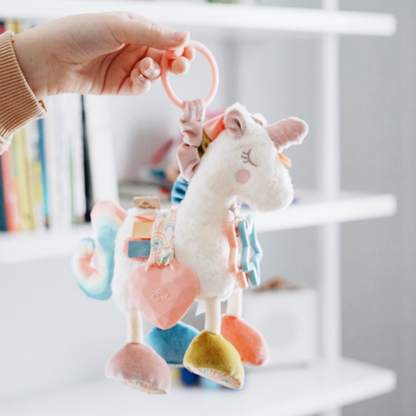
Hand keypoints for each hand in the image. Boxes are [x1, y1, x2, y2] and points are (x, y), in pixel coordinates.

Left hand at [12, 12, 194, 99]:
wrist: (50, 60)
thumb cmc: (79, 33)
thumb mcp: (119, 26)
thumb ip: (153, 33)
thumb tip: (185, 36)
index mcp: (134, 27)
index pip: (165, 37)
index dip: (179, 45)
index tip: (188, 52)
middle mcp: (132, 47)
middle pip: (164, 57)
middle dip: (175, 62)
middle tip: (181, 65)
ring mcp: (127, 67)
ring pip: (155, 73)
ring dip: (156, 72)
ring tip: (146, 68)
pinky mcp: (120, 85)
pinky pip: (141, 86)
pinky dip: (143, 83)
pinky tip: (137, 76)